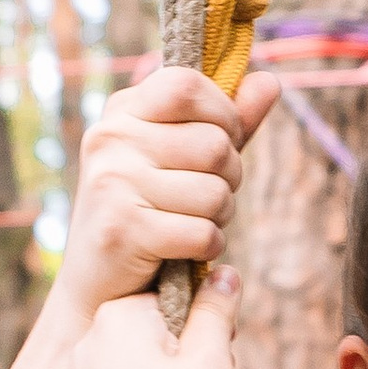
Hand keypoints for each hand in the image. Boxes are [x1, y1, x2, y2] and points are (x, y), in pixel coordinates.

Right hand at [42, 67, 274, 342]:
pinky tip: (187, 251)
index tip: (221, 140)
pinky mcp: (122, 229)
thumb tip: (270, 81)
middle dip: (229, 176)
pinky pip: (203, 232)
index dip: (223, 113)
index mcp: (122, 111)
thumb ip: (225, 122)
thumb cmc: (148, 214)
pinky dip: (209, 247)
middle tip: (207, 198)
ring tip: (194, 224)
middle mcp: (110, 139)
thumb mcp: (182, 159)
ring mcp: (112, 182)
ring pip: (215, 191)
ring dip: (220, 216)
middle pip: (214, 143)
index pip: (186, 84)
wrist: (97, 287)